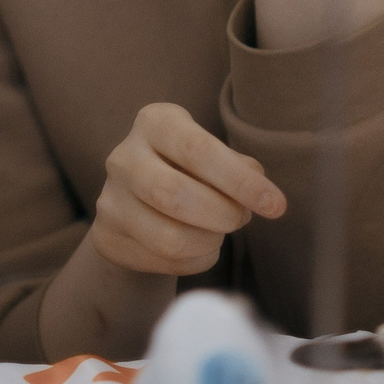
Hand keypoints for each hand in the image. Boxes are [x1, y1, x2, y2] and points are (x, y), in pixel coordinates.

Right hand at [90, 103, 285, 277]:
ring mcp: (110, 199)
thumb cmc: (189, 170)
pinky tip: (198, 247)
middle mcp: (123, 156)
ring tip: (218, 232)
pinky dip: (196, 260)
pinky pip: (163, 261)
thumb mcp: (214, 155)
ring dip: (209, 241)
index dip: (239, 181)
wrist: (138, 201)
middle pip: (174, 195)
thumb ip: (239, 167)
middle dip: (223, 215)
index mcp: (154, 122)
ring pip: (168, 237)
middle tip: (242, 219)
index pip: (197, 149)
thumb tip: (259, 190)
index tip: (276, 205)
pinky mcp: (106, 236)